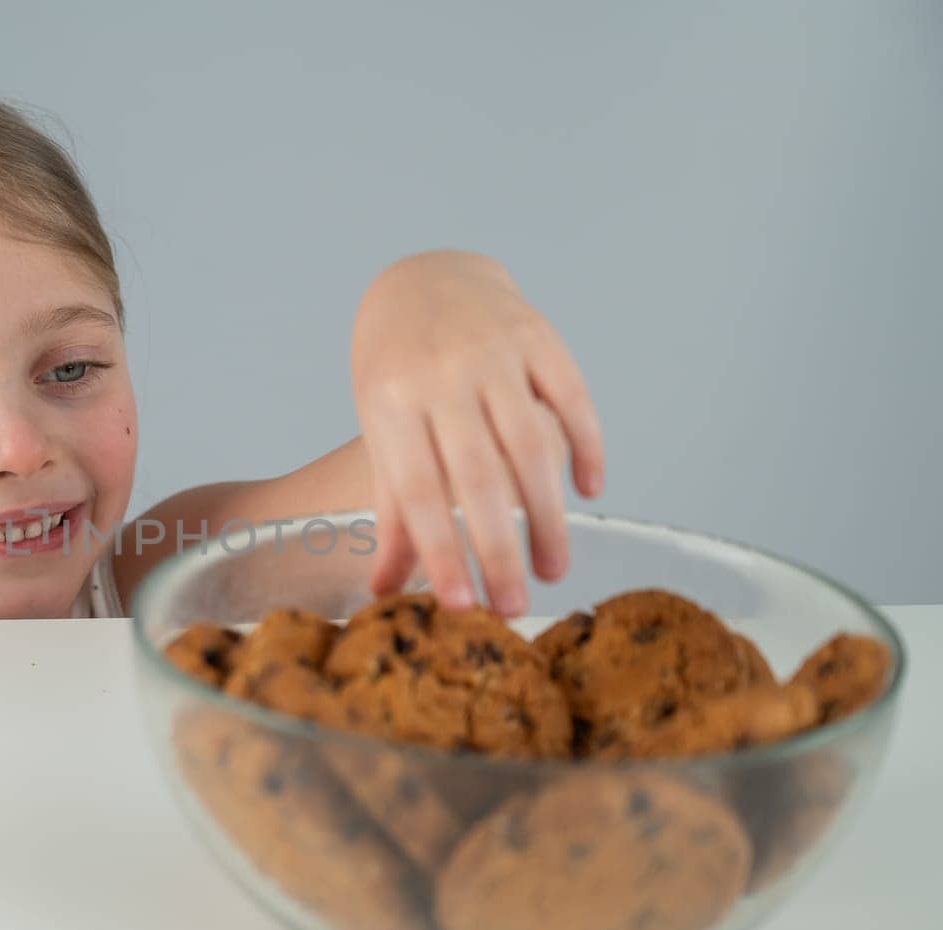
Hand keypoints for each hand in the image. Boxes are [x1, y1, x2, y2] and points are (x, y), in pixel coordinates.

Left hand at [350, 251, 603, 617]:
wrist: (424, 280)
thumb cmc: (396, 373)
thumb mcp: (382, 432)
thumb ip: (392, 511)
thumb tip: (383, 592)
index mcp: (390, 404)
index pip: (416, 491)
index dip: (441, 551)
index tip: (462, 606)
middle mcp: (441, 376)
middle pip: (477, 476)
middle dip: (498, 549)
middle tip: (516, 607)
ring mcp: (492, 353)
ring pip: (530, 445)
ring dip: (546, 514)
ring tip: (552, 569)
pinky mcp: (538, 336)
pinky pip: (571, 398)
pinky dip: (585, 446)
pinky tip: (588, 492)